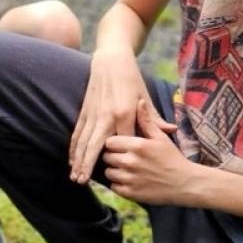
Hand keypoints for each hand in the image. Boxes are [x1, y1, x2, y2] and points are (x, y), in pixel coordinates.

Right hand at [68, 45, 151, 182]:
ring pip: (83, 141)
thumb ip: (154, 118)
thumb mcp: (145, 97)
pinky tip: (71, 160)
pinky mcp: (85, 111)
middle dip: (88, 165)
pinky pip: (78, 133)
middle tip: (82, 182)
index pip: (121, 142)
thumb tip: (170, 131)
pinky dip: (73, 148)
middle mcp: (106, 115)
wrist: (111, 60)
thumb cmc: (131, 79)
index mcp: (124, 113)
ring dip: (77, 160)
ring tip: (75, 177)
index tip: (119, 174)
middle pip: (95, 145)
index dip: (119, 158)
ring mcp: (93, 114)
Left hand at [102, 96, 194, 205]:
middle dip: (113, 157)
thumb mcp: (161, 138)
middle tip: (124, 158)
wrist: (186, 184)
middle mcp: (131, 162)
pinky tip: (130, 180)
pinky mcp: (130, 193)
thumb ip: (146, 121)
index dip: (114, 144)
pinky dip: (119, 184)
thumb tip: (139, 101)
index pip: (110, 142)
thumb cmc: (173, 159)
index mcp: (138, 146)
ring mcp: (129, 179)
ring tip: (127, 170)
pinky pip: (114, 187)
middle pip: (107, 157)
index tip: (121, 146)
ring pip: (108, 172)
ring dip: (115, 171)